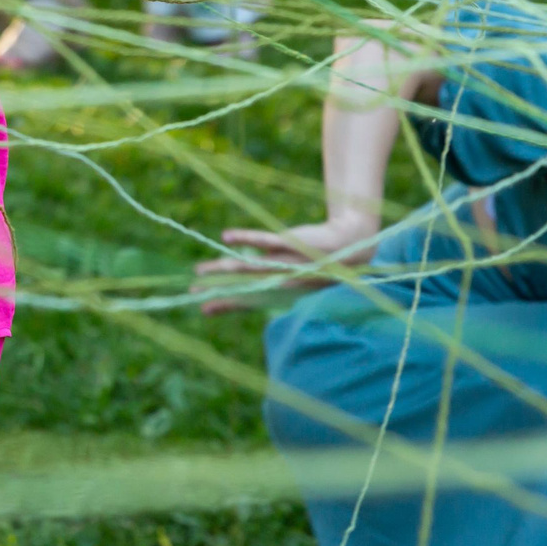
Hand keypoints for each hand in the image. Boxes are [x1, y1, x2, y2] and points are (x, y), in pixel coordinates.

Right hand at [194, 214, 381, 312]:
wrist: (354, 248)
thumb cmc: (322, 264)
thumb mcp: (297, 277)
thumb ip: (271, 276)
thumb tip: (245, 273)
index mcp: (283, 291)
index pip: (248, 300)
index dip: (225, 304)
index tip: (203, 309)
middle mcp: (282, 280)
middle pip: (242, 286)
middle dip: (216, 290)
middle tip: (192, 293)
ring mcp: (285, 262)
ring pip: (248, 267)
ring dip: (222, 268)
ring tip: (200, 269)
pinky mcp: (291, 243)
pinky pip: (264, 240)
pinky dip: (245, 238)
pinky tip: (227, 236)